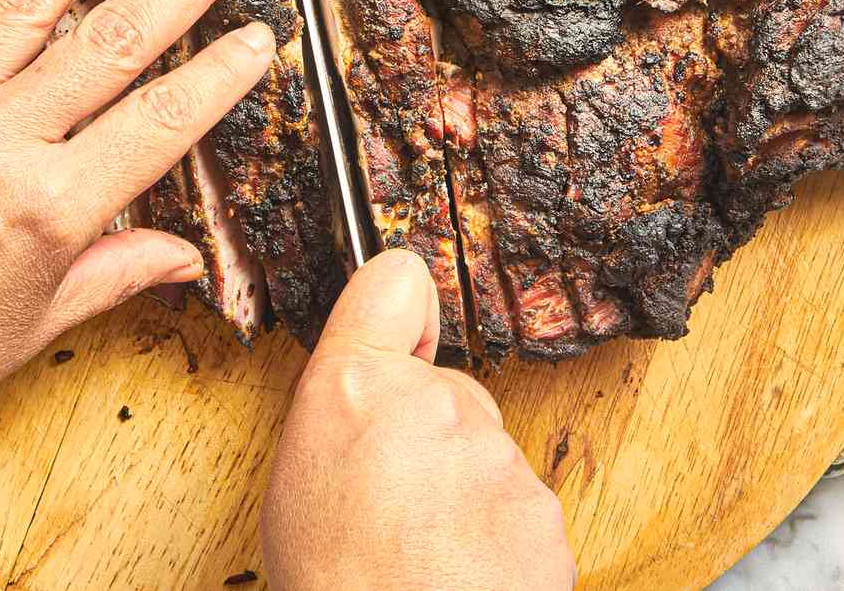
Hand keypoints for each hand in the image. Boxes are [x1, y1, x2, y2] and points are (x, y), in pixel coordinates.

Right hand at [260, 250, 575, 589]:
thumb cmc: (332, 583)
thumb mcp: (300, 474)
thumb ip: (349, 409)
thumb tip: (375, 391)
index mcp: (355, 387)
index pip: (393, 282)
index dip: (402, 306)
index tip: (407, 332)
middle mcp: (433, 403)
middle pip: (450, 390)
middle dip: (435, 434)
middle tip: (399, 502)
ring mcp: (497, 456)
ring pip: (488, 455)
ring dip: (467, 492)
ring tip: (428, 552)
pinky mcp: (543, 510)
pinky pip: (520, 507)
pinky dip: (501, 536)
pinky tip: (464, 573)